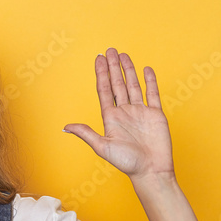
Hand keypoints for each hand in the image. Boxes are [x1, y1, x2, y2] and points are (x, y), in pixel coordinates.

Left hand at [62, 48, 174, 179]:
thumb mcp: (102, 147)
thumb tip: (65, 127)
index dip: (101, 74)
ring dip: (128, 70)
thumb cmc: (127, 163)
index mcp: (111, 118)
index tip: (98, 59)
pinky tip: (146, 69)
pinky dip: (150, 81)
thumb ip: (86, 133)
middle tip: (109, 50)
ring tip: (123, 55)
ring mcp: (140, 112)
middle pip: (117, 84)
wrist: (151, 171)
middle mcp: (124, 112)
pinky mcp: (155, 114)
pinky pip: (152, 93)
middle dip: (113, 67)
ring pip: (133, 85)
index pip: (104, 90)